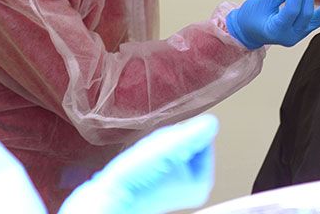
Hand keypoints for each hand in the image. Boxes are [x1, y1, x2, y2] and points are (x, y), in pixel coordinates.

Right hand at [59, 115, 218, 213]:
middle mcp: (192, 186)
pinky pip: (159, 154)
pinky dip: (148, 153)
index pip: (203, 137)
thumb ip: (194, 133)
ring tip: (144, 159)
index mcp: (203, 182)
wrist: (108, 196)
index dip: (182, 133)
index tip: (166, 148)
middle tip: (152, 154)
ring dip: (157, 145)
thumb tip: (212, 123)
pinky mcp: (159, 182)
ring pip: (172, 146)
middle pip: (188, 141)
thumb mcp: (170, 146)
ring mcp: (175, 186)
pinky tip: (139, 164)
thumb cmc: (137, 176)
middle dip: (169, 140)